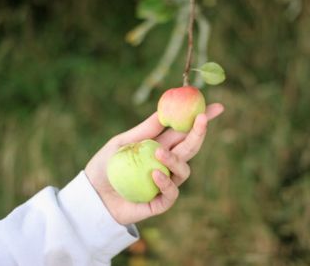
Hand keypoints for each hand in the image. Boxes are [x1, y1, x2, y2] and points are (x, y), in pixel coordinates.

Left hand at [85, 103, 223, 224]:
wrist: (93, 195)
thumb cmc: (106, 166)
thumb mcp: (122, 142)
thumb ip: (144, 130)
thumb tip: (164, 110)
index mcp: (160, 146)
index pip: (184, 132)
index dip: (201, 120)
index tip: (217, 107)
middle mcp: (167, 164)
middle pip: (190, 148)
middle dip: (199, 133)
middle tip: (202, 119)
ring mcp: (165, 183)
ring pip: (184, 170)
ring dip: (175, 160)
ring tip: (159, 154)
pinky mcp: (159, 202)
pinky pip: (171, 193)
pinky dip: (165, 183)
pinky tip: (154, 175)